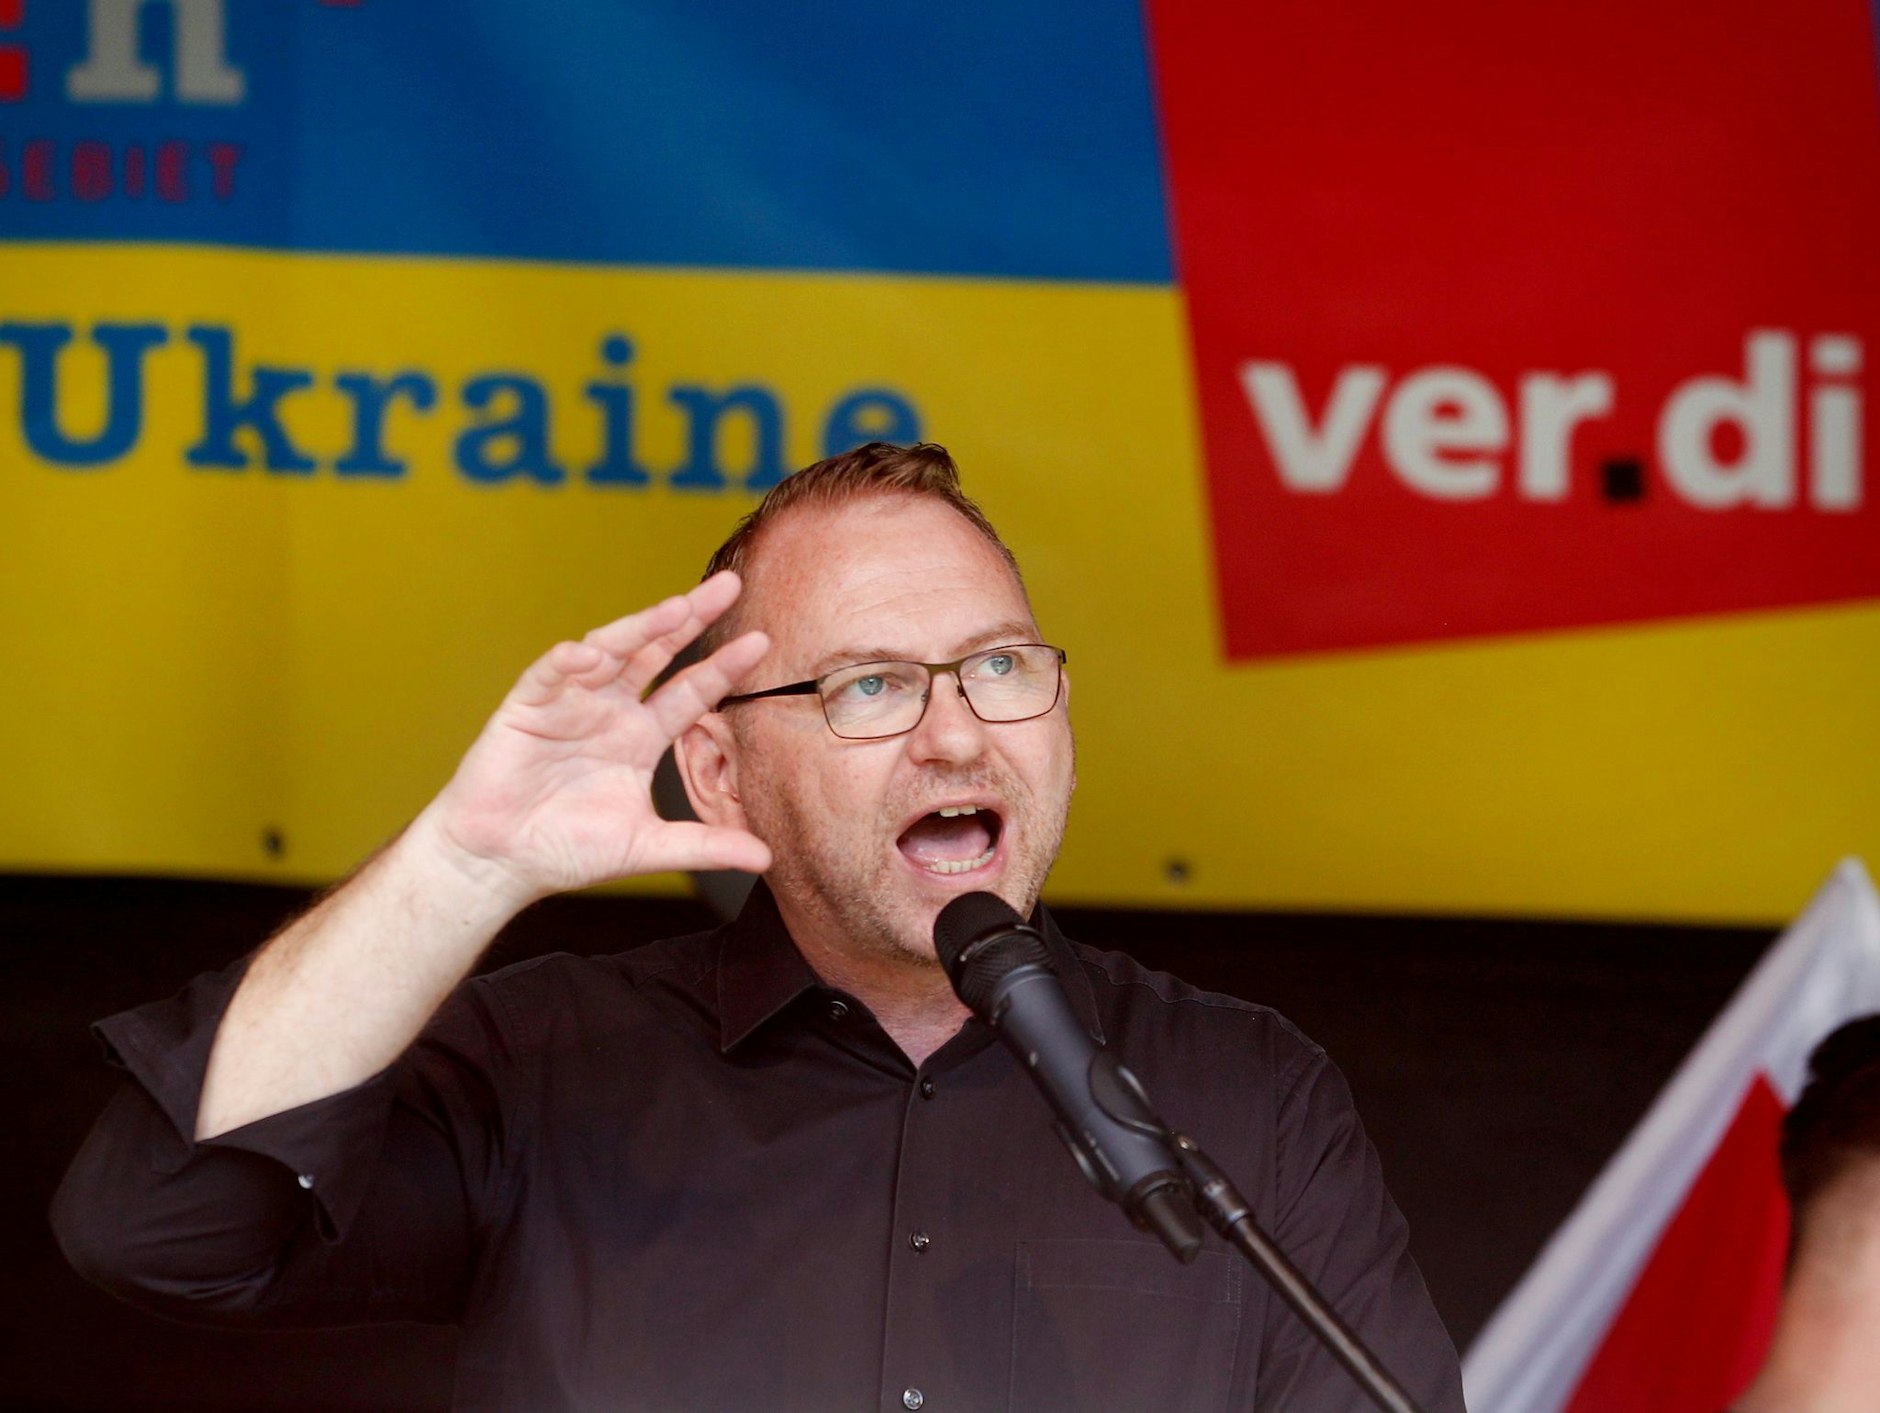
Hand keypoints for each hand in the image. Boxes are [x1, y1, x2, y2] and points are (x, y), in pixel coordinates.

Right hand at [418, 571, 772, 904]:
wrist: (502, 863)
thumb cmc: (568, 849)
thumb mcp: (648, 846)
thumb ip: (706, 845)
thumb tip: (766, 858)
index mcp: (641, 735)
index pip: (691, 690)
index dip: (724, 666)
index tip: (761, 640)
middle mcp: (609, 709)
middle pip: (656, 652)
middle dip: (689, 618)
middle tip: (727, 587)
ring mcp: (569, 703)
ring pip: (608, 652)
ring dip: (638, 629)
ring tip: (673, 609)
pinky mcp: (526, 709)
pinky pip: (548, 676)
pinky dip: (567, 663)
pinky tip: (589, 654)